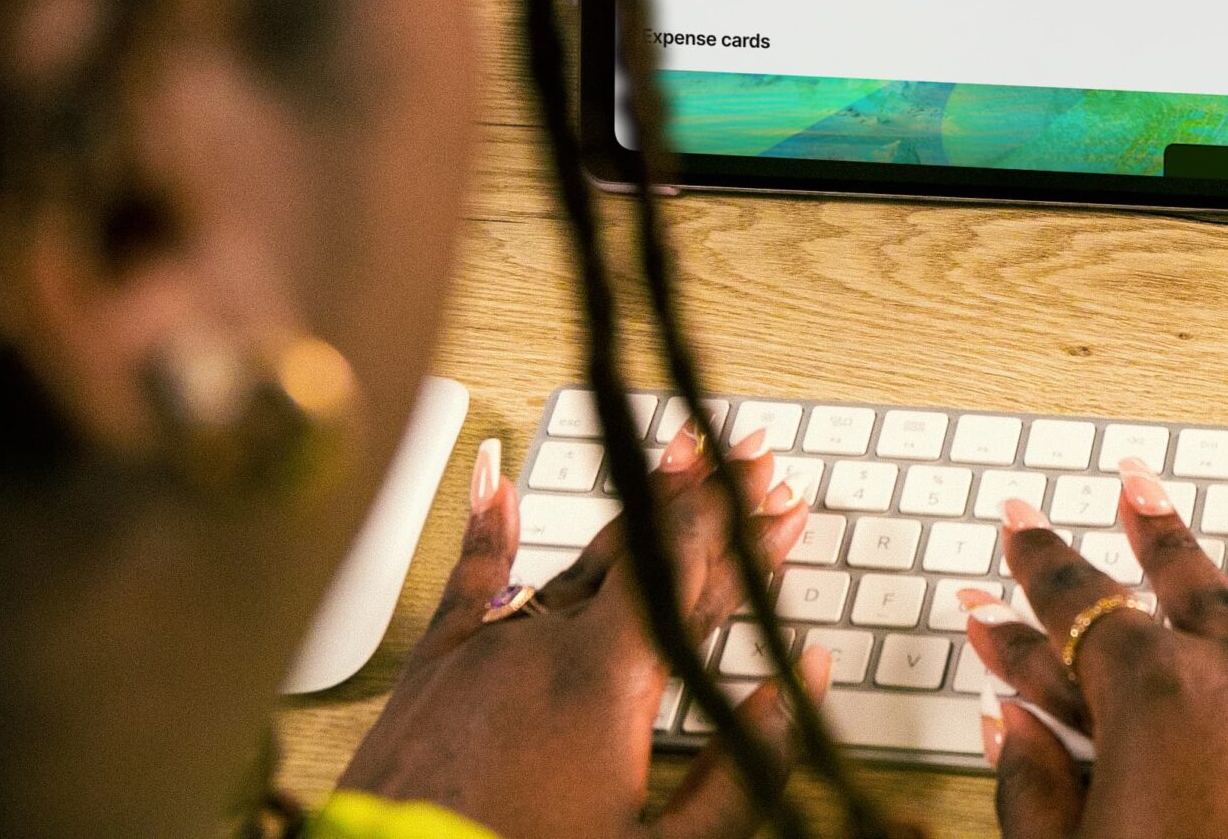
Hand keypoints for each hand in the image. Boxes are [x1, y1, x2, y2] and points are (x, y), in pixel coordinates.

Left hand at [340, 425, 820, 838]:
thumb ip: (743, 770)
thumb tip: (794, 688)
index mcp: (608, 680)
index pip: (691, 572)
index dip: (742, 527)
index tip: (780, 494)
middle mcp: (548, 644)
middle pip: (646, 550)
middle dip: (707, 500)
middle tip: (751, 458)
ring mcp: (486, 647)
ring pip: (577, 559)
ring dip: (635, 517)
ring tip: (676, 465)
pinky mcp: (432, 668)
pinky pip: (468, 578)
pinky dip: (489, 523)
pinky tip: (496, 478)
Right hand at [961, 461, 1227, 838]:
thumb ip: (1035, 787)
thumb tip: (1008, 723)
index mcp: (1153, 695)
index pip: (1074, 614)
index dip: (1031, 579)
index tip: (1006, 550)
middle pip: (1157, 582)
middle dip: (1109, 542)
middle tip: (1067, 506)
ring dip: (1185, 548)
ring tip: (1150, 498)